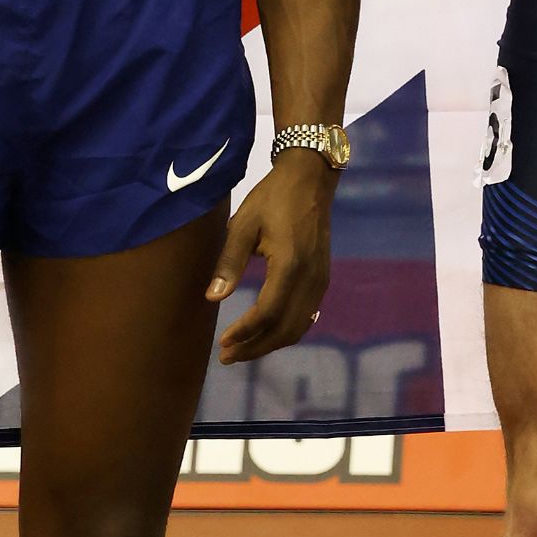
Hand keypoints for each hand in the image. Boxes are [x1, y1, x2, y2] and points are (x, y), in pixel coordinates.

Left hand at [208, 151, 334, 364]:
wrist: (311, 179)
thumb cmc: (273, 197)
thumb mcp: (243, 224)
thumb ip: (229, 261)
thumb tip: (213, 297)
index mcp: (290, 263)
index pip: (268, 312)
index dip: (245, 333)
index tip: (222, 343)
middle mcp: (310, 277)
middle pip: (286, 328)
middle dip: (256, 347)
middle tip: (228, 357)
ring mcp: (321, 279)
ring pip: (299, 325)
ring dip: (271, 342)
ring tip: (243, 349)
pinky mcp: (322, 277)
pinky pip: (307, 315)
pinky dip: (287, 330)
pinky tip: (268, 332)